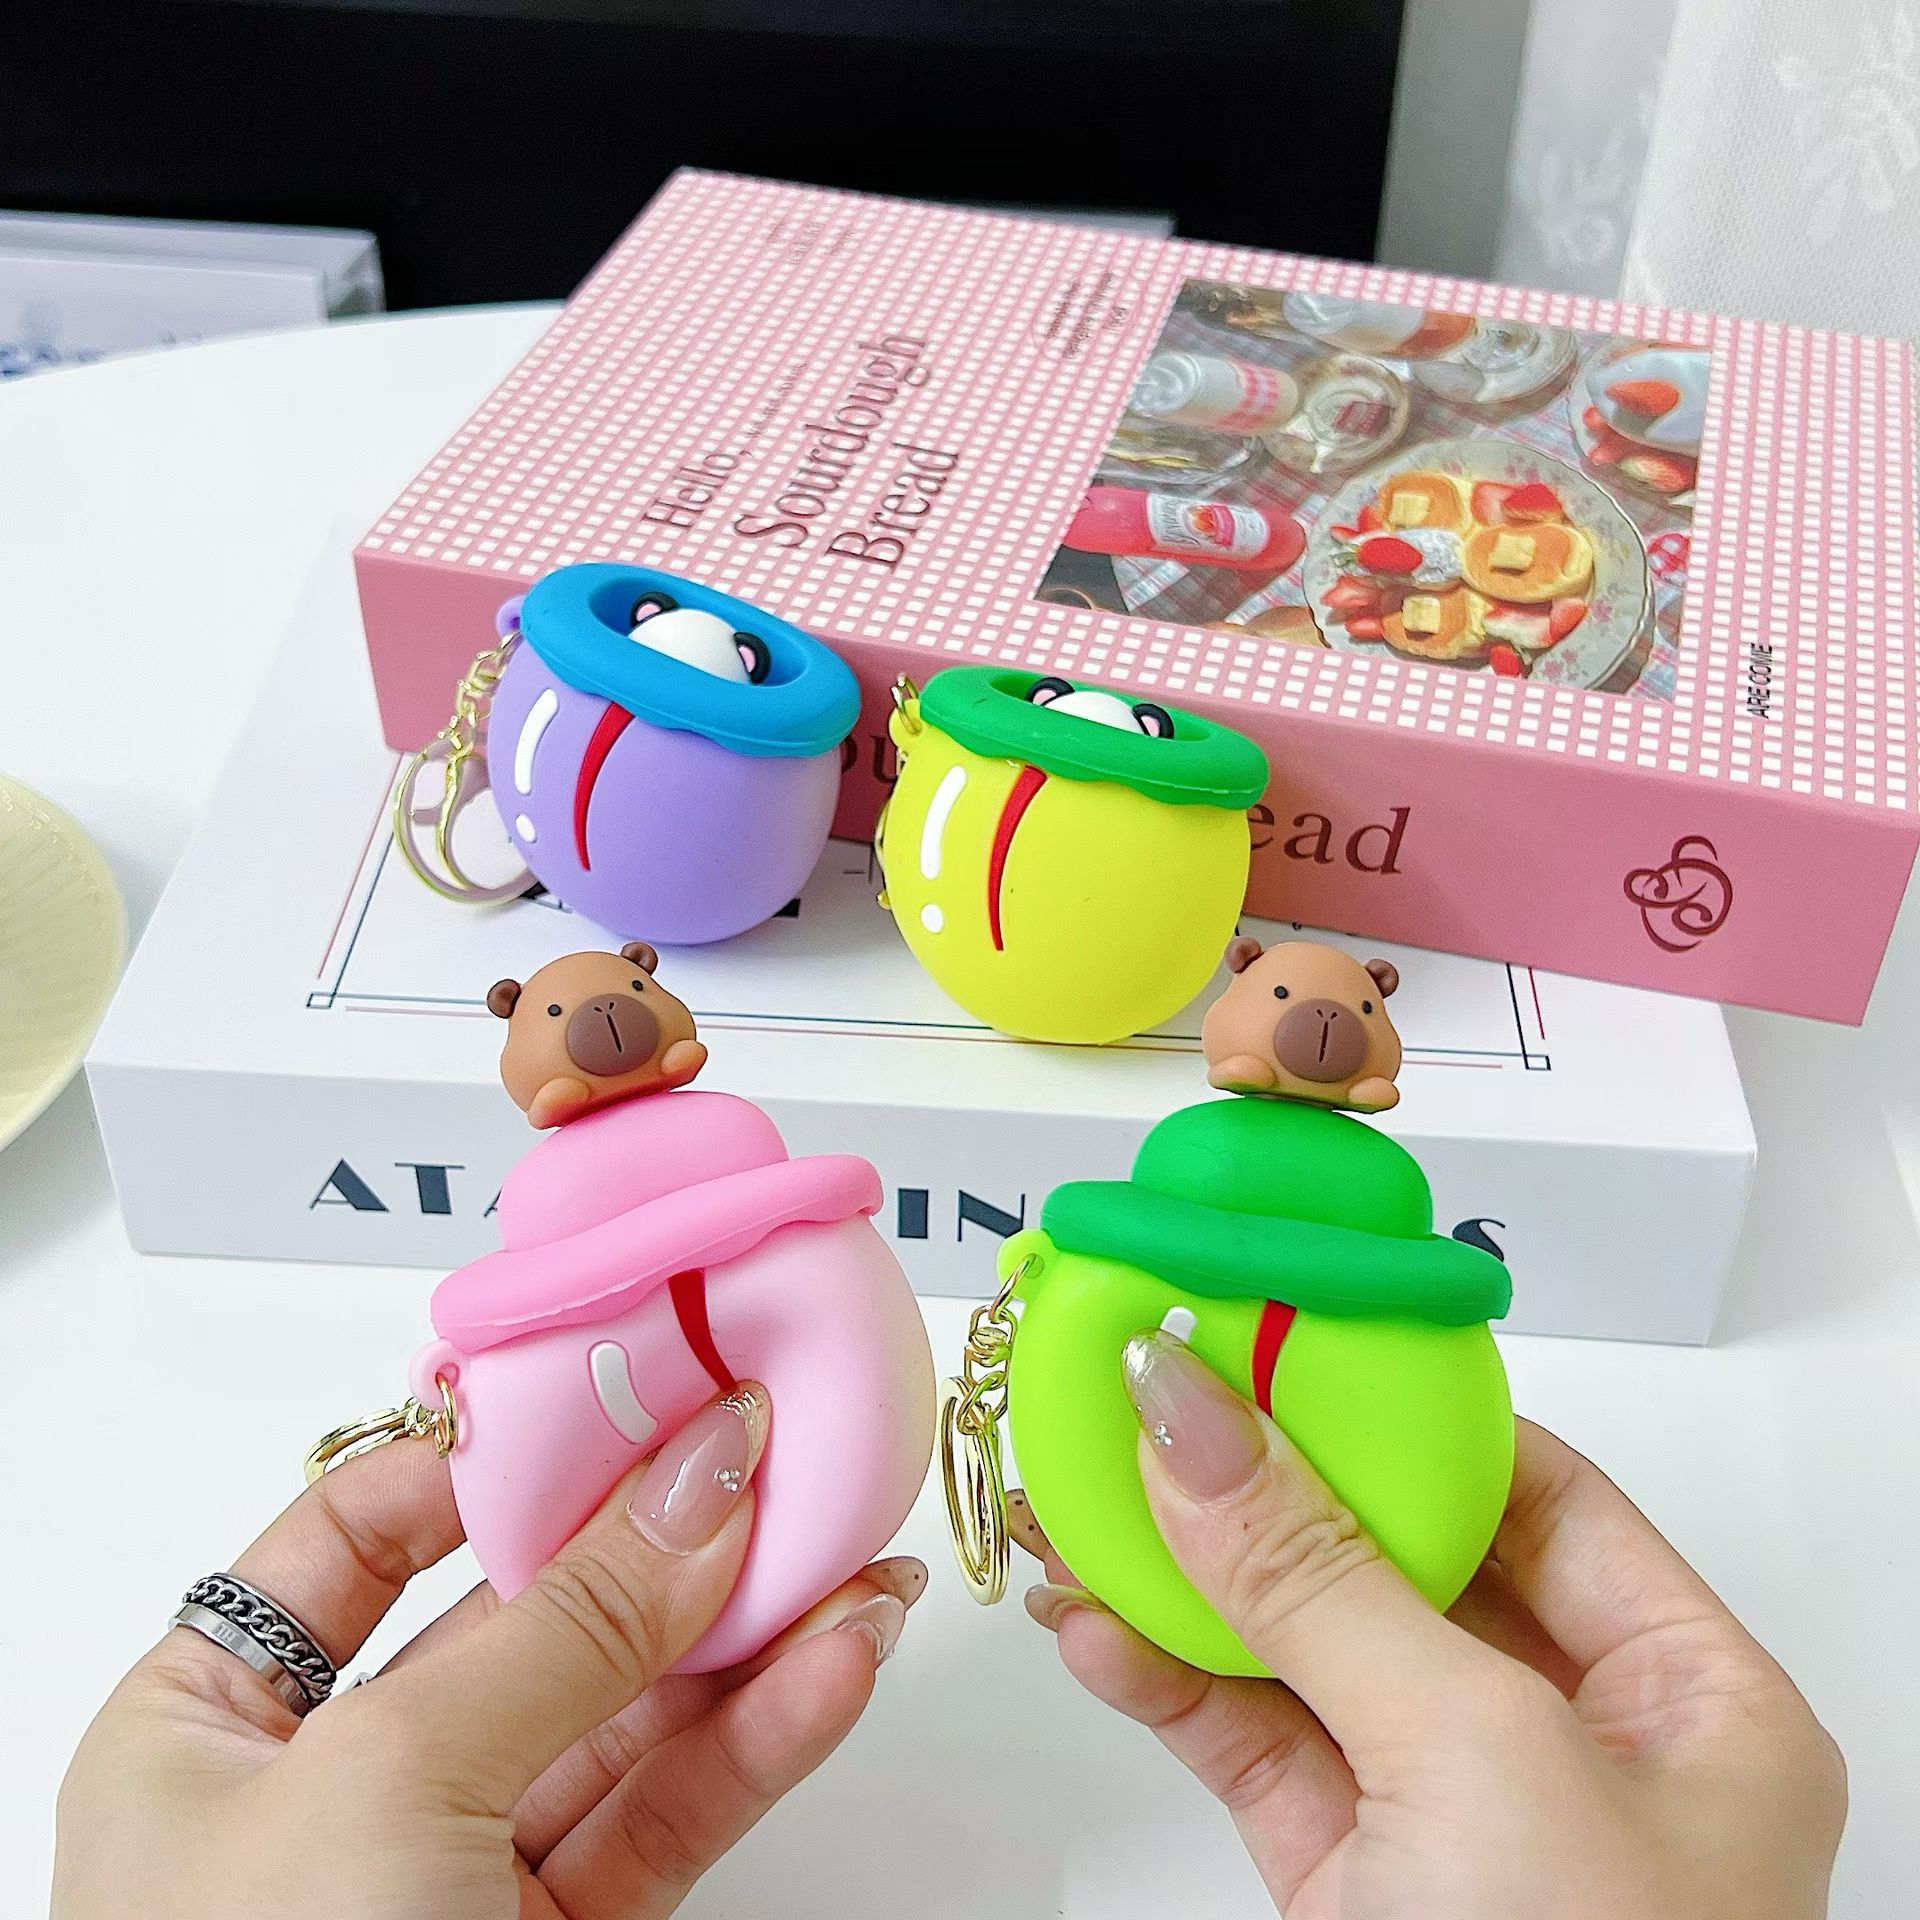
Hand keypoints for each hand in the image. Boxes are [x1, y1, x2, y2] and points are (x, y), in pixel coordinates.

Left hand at [55, 1383, 925, 1919]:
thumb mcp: (392, 1784)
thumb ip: (569, 1625)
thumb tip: (705, 1467)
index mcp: (209, 1729)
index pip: (351, 1536)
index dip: (484, 1461)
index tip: (616, 1397)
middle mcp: (326, 1796)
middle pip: (516, 1620)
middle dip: (658, 1542)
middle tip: (778, 1460)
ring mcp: (451, 1879)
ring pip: (617, 1723)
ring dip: (742, 1642)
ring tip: (851, 1560)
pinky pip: (662, 1821)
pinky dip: (752, 1745)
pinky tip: (831, 1671)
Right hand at [1016, 1331, 1844, 1918]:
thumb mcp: (1474, 1760)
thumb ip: (1320, 1575)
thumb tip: (1194, 1406)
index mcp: (1688, 1703)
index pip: (1534, 1490)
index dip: (1401, 1404)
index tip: (1282, 1331)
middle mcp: (1580, 1751)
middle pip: (1403, 1559)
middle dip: (1267, 1479)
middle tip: (1158, 1387)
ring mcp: (1456, 1819)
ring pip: (1308, 1646)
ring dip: (1190, 1570)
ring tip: (1085, 1482)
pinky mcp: (1355, 1886)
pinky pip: (1252, 1741)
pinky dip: (1165, 1673)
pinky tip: (1093, 1613)